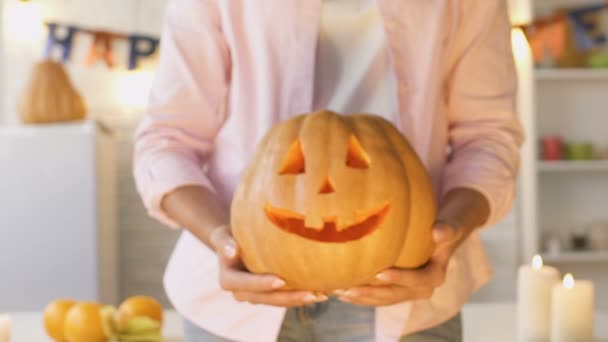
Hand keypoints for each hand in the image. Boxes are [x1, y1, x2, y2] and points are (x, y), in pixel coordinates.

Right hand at [209, 225, 327, 306]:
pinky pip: (285, 297)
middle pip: (267, 298)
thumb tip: (231, 249)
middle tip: (310, 294)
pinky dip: (301, 295)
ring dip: (299, 300)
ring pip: (279, 301)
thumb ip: (224, 242)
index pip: (246, 284)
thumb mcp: (222, 236)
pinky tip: (321, 292)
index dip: (262, 284)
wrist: (233, 245)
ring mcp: (257, 295)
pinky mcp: (269, 294)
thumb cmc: (228, 236)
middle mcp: (242, 292)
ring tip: (321, 295)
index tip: (280, 280)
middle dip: (288, 298)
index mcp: (229, 280)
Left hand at [336, 222, 463, 305]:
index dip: (400, 279)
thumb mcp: (450, 225)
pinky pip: (379, 295)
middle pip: (395, 295)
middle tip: (350, 289)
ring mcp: (409, 291)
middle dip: (372, 294)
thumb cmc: (443, 227)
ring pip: (384, 299)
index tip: (380, 272)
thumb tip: (437, 231)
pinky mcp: (398, 290)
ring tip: (341, 292)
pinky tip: (342, 290)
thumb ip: (447, 228)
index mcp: (435, 276)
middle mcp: (423, 288)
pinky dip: (362, 294)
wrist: (442, 236)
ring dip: (363, 298)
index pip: (417, 281)